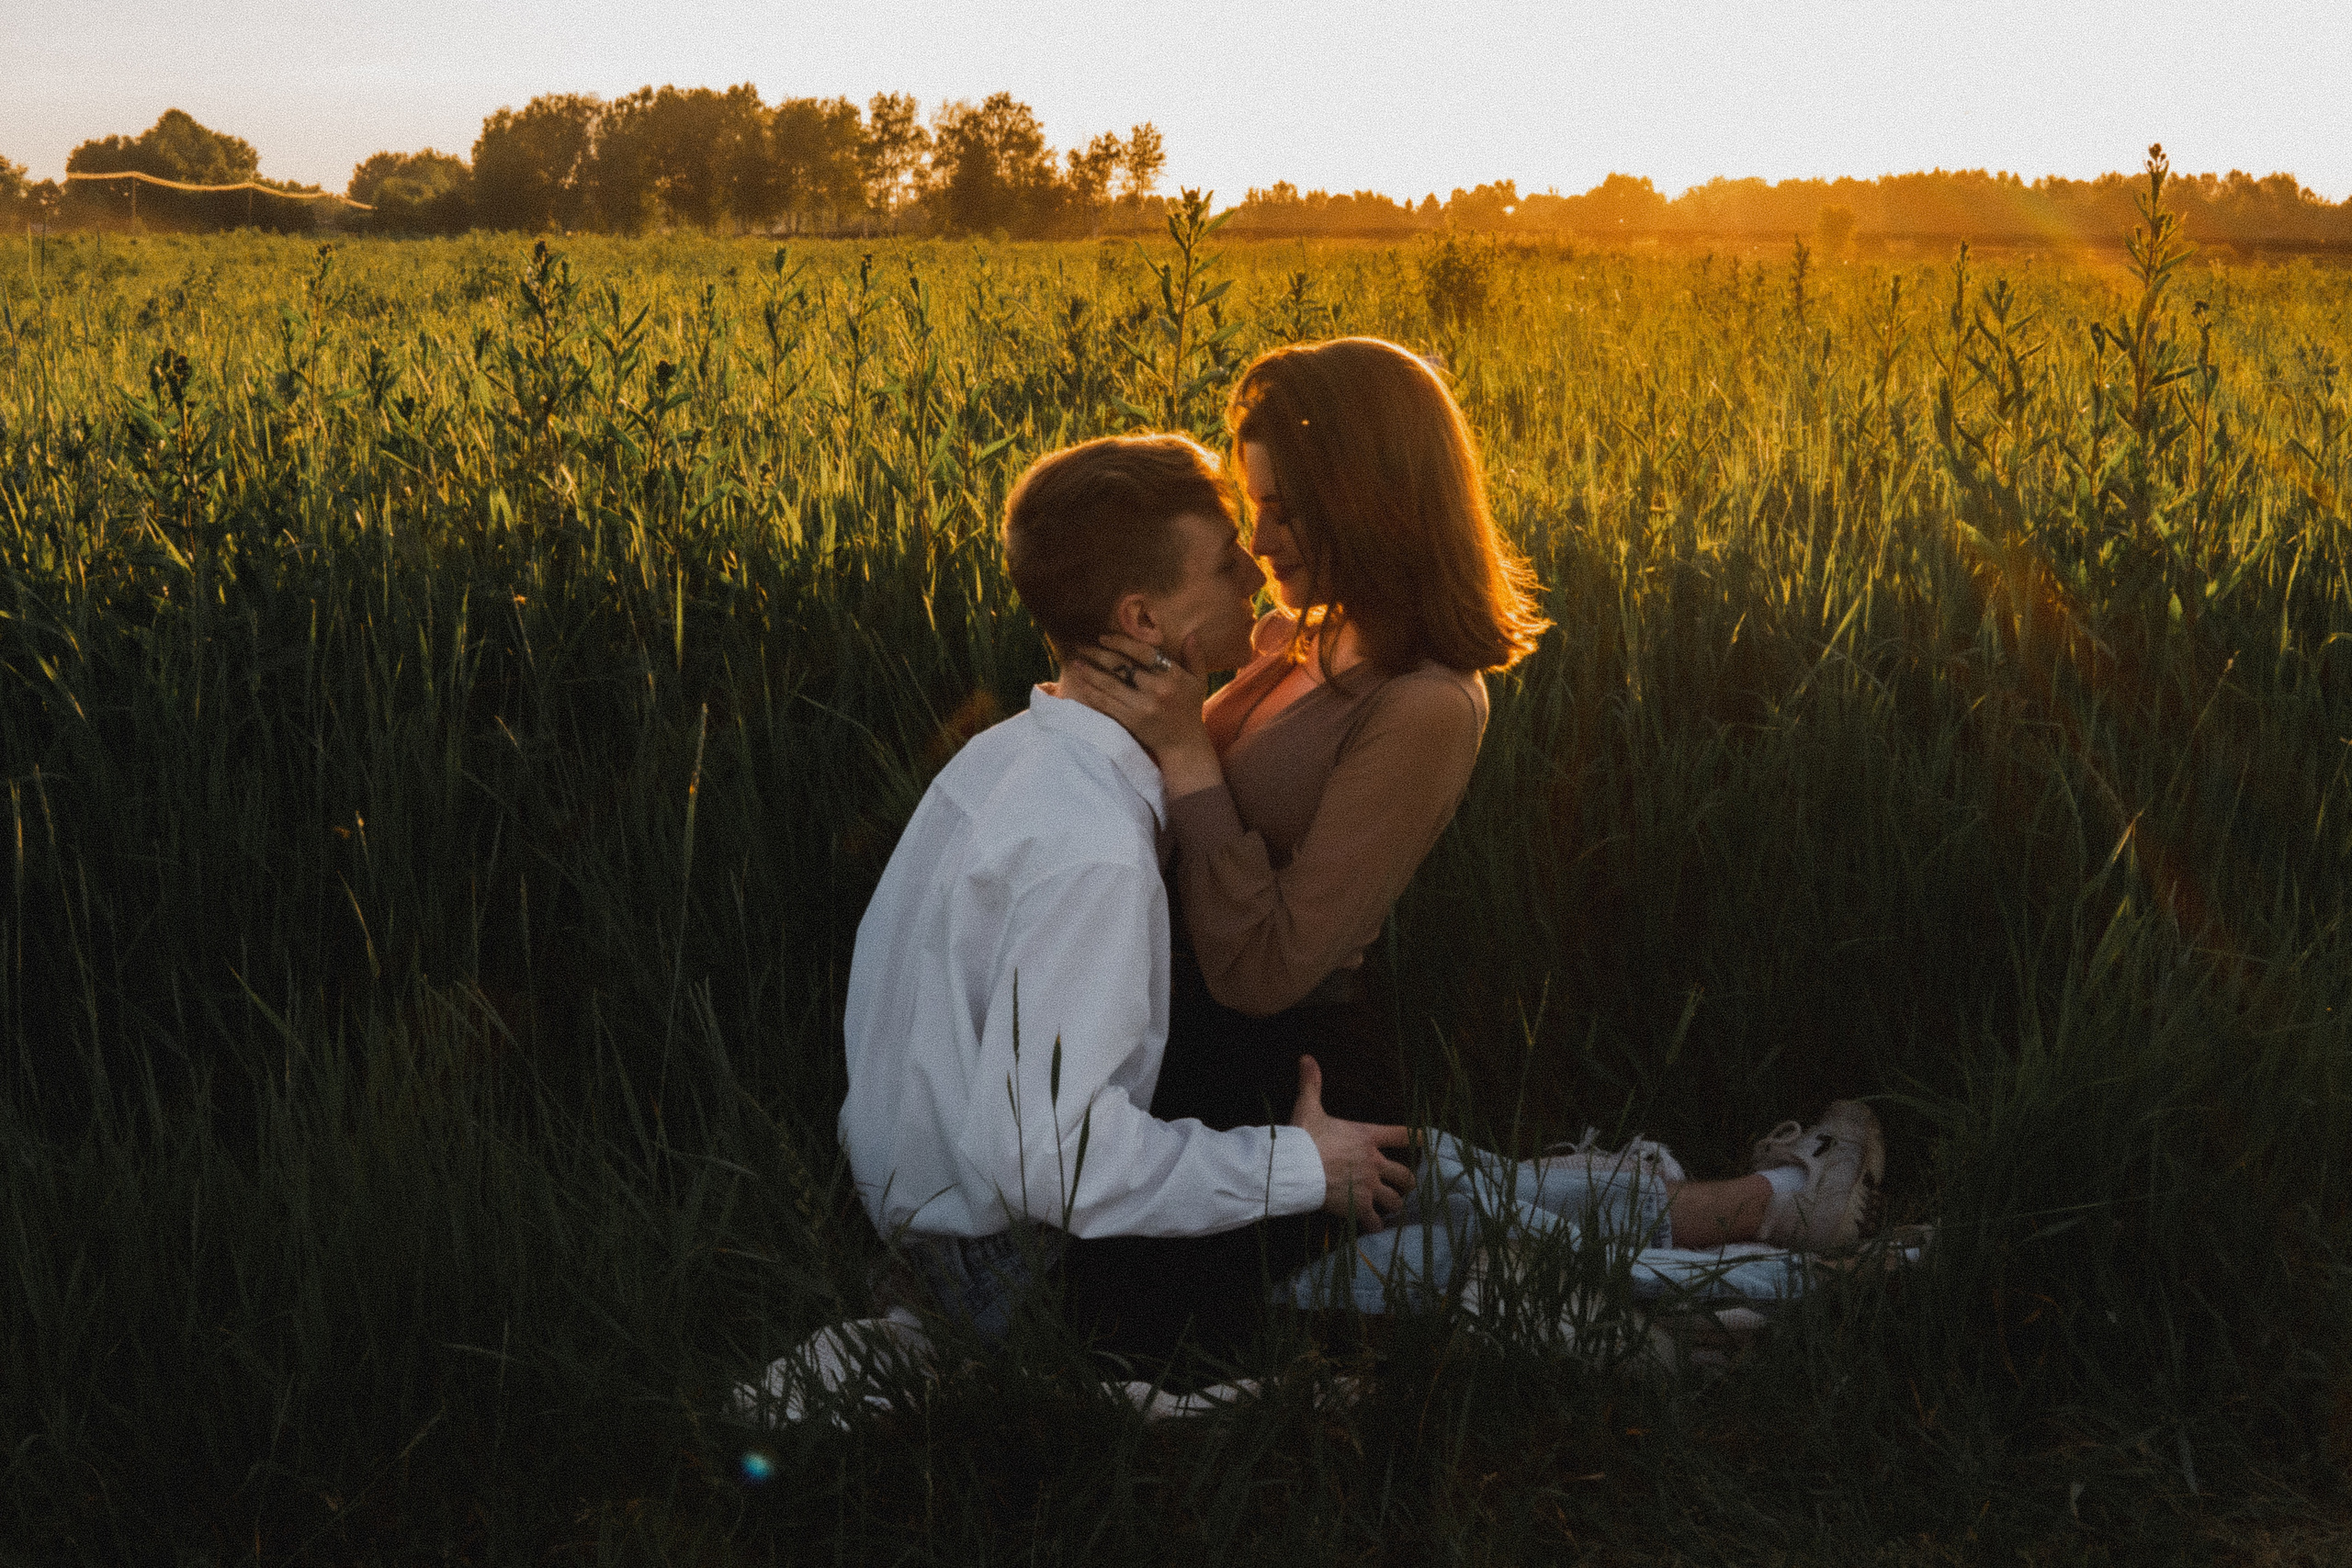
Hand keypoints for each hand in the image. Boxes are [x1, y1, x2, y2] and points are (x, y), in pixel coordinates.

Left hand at [1055, 631, 1223, 796]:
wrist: (1183, 745)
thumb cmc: (1190, 709)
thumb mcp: (1199, 681)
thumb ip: (1195, 656)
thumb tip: (1191, 633)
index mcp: (1173, 676)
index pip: (1144, 653)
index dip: (1121, 642)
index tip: (1103, 637)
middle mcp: (1157, 690)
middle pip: (1122, 667)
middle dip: (1098, 655)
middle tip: (1081, 646)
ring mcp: (1142, 707)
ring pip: (1110, 685)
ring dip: (1090, 673)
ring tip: (1075, 662)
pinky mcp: (1131, 721)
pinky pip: (1107, 704)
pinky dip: (1093, 693)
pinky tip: (1082, 684)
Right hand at [1289, 1055, 1415, 1231]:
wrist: (1296, 1167)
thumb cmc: (1304, 1137)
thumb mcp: (1309, 1107)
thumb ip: (1312, 1083)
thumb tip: (1306, 1057)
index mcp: (1367, 1137)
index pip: (1402, 1135)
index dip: (1417, 1137)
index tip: (1425, 1139)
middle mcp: (1374, 1163)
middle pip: (1405, 1176)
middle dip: (1407, 1182)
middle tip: (1405, 1185)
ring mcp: (1369, 1186)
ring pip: (1395, 1201)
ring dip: (1394, 1205)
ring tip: (1391, 1208)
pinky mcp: (1359, 1206)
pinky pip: (1375, 1221)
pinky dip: (1375, 1225)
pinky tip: (1374, 1227)